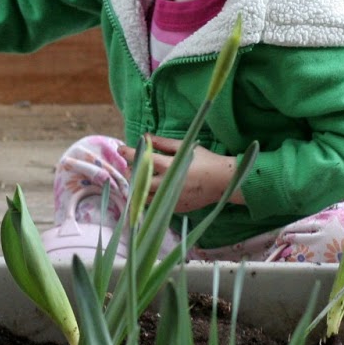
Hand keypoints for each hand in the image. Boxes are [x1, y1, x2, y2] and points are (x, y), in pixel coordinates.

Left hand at [124, 135, 242, 213]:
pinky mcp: (175, 208)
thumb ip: (163, 143)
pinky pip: (156, 205)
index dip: (128, 153)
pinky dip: (150, 197)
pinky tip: (152, 190)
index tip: (120, 149)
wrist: (223, 182)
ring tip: (138, 180)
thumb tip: (145, 136)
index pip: (142, 159)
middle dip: (131, 173)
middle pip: (138, 181)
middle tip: (130, 166)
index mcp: (168, 167)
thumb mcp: (184, 147)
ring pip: (144, 196)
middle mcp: (166, 185)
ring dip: (137, 187)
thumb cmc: (205, 161)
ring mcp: (170, 199)